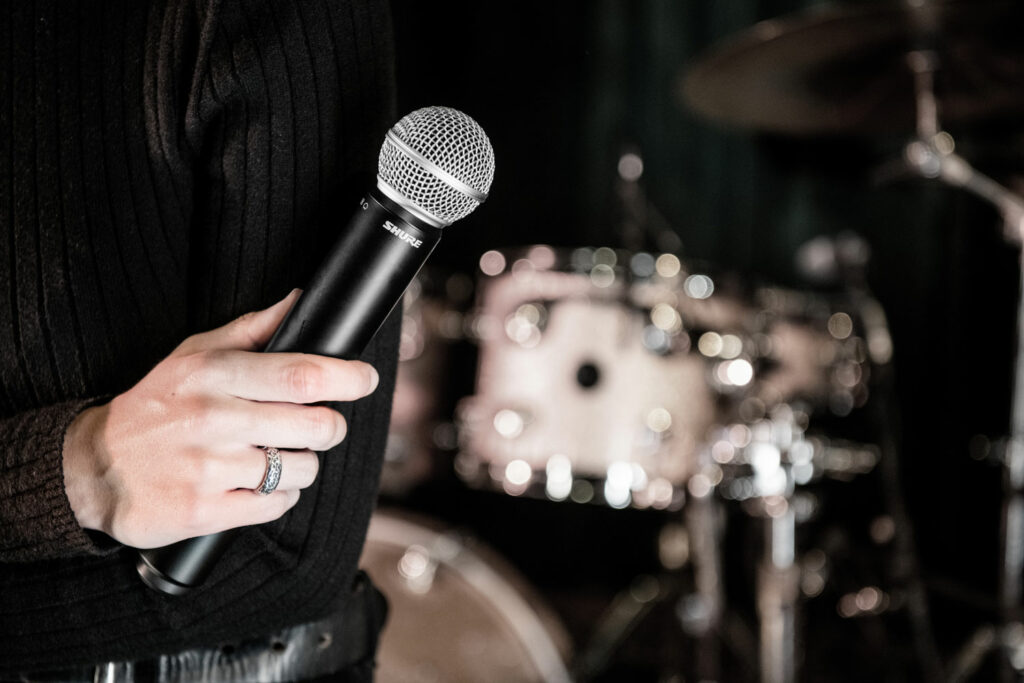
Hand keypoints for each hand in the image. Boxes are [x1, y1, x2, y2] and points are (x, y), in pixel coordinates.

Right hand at [62, 289, 378, 548]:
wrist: (95, 467)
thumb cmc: (156, 406)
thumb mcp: (195, 355)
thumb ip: (252, 329)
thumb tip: (299, 301)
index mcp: (215, 376)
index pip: (302, 374)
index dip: (347, 377)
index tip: (364, 379)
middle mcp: (214, 419)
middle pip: (316, 426)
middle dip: (330, 426)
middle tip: (317, 425)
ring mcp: (209, 468)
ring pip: (302, 469)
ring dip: (302, 464)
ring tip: (274, 455)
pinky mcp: (205, 511)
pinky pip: (276, 504)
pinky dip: (279, 496)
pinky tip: (256, 482)